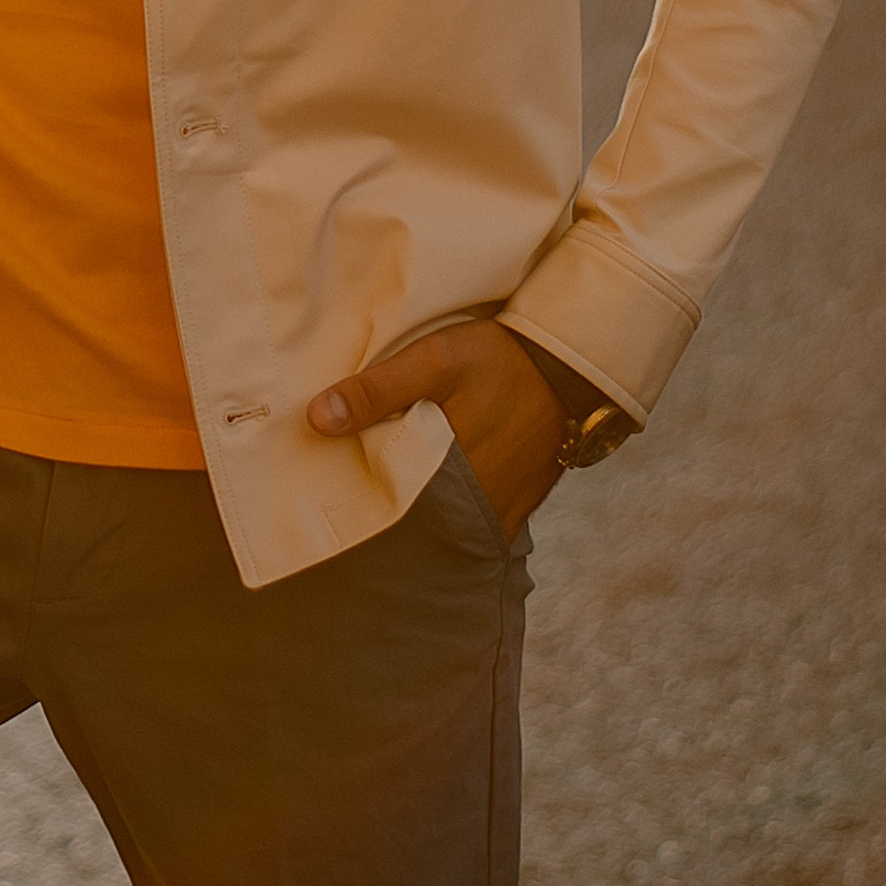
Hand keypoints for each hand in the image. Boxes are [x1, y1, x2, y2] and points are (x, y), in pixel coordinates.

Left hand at [306, 318, 568, 540]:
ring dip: (405, 511)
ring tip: (372, 487)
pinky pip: (462, 522)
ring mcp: (493, 515)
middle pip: (404, 521)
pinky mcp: (509, 511)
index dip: (346, 497)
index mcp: (443, 473)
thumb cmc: (500, 360)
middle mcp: (469, 507)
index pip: (378, 506)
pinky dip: (438, 511)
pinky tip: (418, 489)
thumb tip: (317, 420)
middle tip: (337, 488)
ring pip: (432, 525)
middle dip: (373, 509)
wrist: (570, 369)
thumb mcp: (436, 360)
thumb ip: (378, 391)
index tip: (315, 485)